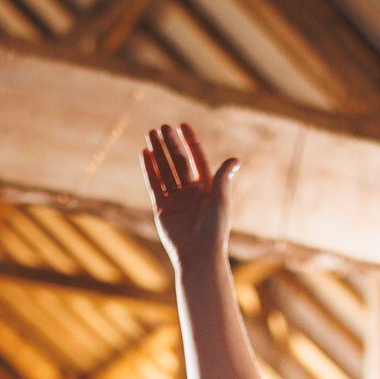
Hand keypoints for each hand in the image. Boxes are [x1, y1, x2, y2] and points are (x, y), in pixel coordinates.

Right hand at [143, 124, 237, 267]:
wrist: (198, 253)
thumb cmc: (214, 228)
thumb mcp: (220, 199)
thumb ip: (223, 177)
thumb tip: (235, 159)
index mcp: (207, 188)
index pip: (197, 159)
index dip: (190, 142)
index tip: (183, 125)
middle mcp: (191, 192)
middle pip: (179, 162)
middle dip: (170, 144)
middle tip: (162, 126)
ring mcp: (175, 200)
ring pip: (165, 171)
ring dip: (158, 153)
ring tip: (151, 134)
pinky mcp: (162, 208)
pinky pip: (154, 185)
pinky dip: (149, 169)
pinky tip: (144, 154)